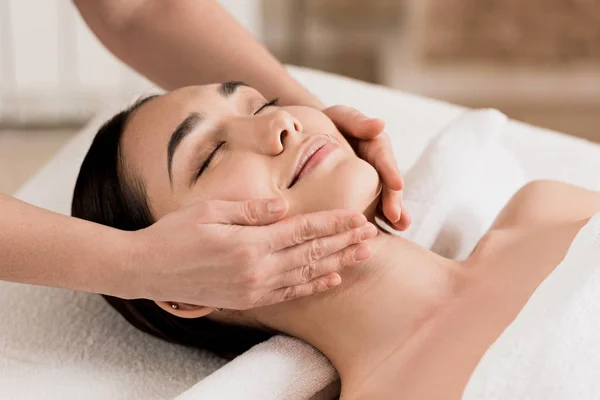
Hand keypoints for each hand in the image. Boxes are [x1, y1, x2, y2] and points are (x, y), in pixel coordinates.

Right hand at [125, 197, 376, 308]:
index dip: (333, 223)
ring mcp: (253, 288)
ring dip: (337, 263)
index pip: (303, 231)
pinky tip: (331, 278)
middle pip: (311, 253)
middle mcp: (256, 270)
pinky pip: (289, 293)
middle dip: (344, 242)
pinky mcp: (247, 299)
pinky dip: (313, 285)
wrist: (147, 270)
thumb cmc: (174, 234)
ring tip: (362, 255)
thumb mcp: (210, 211)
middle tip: (372, 234)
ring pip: (306, 274)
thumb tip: (283, 206)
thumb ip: (250, 210)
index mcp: (249, 244)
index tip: (358, 216)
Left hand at [323, 105, 410, 230]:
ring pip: (383, 198)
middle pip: (387, 183)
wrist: (311, 133)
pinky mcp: (360, 194)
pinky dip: (375, 220)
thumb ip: (358, 122)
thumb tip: (380, 124)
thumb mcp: (342, 116)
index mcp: (374, 145)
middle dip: (393, 200)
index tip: (397, 184)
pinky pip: (368, 207)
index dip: (390, 171)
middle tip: (397, 217)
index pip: (384, 157)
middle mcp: (377, 165)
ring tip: (400, 227)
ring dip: (393, 214)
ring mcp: (370, 182)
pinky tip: (374, 235)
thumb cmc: (328, 121)